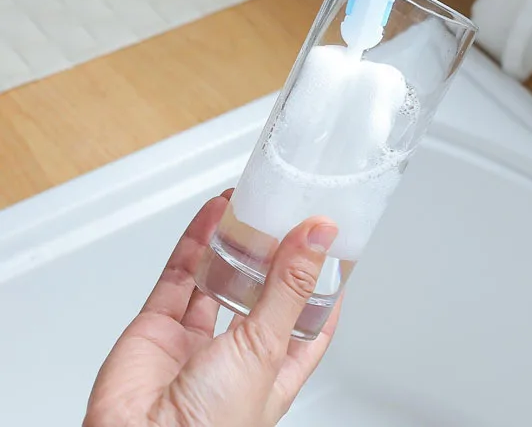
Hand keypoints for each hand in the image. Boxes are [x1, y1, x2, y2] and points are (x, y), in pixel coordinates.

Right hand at [84, 190, 339, 426]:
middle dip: (271, 255)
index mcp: (274, 371)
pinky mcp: (157, 327)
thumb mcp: (265, 348)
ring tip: (251, 204)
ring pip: (219, 278)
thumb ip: (289, 288)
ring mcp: (195, 341)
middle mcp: (236, 355)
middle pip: (260, 292)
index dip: (320, 287)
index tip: (330, 250)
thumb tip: (319, 238)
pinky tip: (214, 213)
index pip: (309, 323)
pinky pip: (180, 275)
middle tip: (285, 215)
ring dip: (233, 242)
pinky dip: (197, 242)